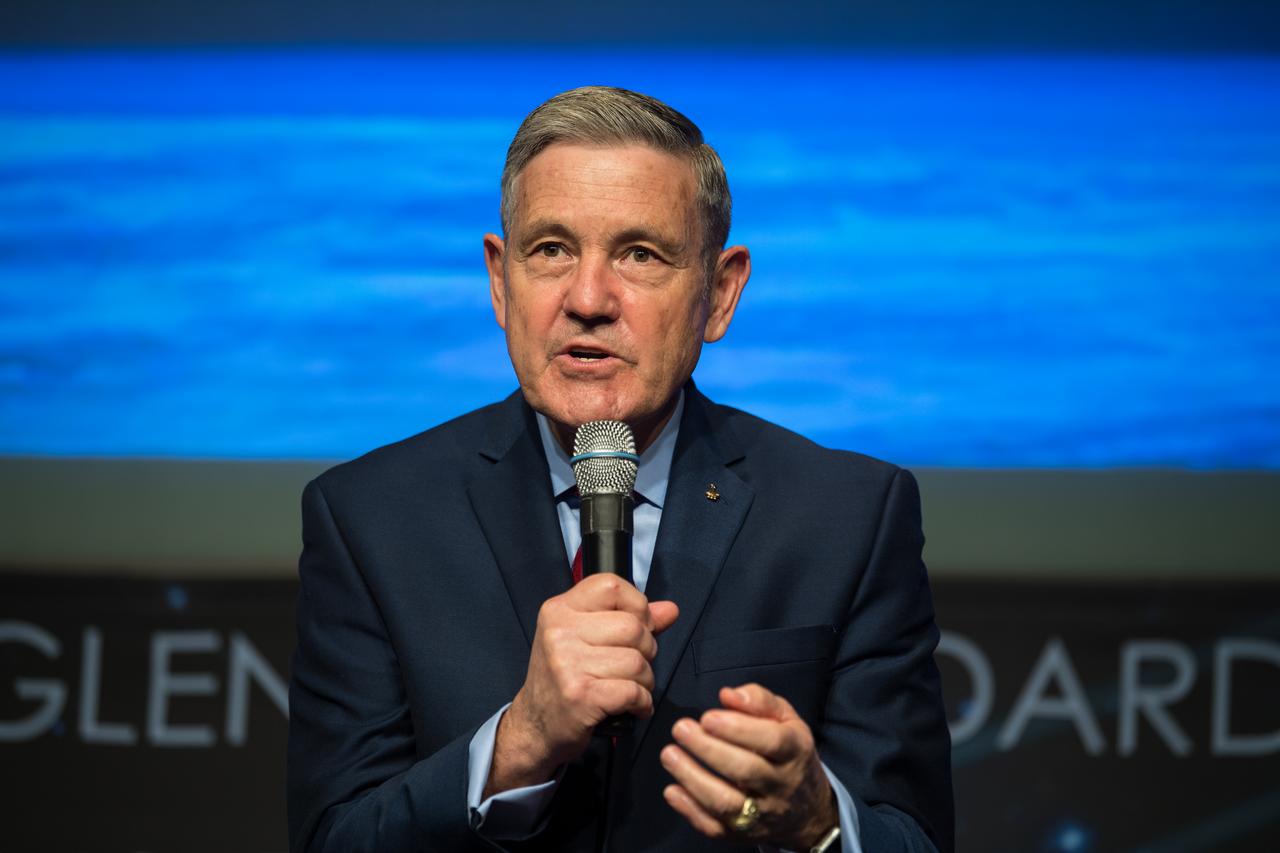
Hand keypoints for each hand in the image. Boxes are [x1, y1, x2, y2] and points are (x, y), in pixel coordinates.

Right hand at [486, 574, 678, 796]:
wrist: (535, 725)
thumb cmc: (565, 678)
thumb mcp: (586, 638)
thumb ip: (629, 619)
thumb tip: (670, 610)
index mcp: (559, 609)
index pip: (612, 585)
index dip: (637, 605)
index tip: (637, 626)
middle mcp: (559, 632)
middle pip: (633, 626)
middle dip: (646, 649)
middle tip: (634, 665)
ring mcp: (567, 663)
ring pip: (637, 661)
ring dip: (645, 680)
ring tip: (632, 687)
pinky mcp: (580, 695)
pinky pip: (633, 691)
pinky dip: (642, 702)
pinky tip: (634, 706)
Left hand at [661, 683, 837, 849]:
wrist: (807, 810)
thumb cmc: (788, 754)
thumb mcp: (786, 719)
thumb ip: (759, 701)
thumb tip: (728, 695)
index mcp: (795, 751)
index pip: (771, 741)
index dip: (738, 729)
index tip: (708, 717)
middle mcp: (781, 785)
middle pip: (745, 771)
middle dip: (708, 749)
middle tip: (681, 729)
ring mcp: (761, 814)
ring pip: (726, 803)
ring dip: (693, 779)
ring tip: (669, 754)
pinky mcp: (742, 835)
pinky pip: (715, 828)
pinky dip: (690, 811)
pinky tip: (672, 790)